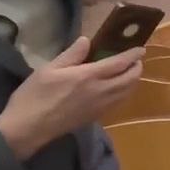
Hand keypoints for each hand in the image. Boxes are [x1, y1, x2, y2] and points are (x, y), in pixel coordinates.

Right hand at [0, 37, 143, 159]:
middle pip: (130, 79)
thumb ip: (71, 55)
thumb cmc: (34, 96)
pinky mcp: (97, 117)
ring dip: (133, 81)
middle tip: (135, 60)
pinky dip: (125, 92)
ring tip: (129, 72)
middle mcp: (101, 91)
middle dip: (137, 68)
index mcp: (89, 76)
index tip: (141, 48)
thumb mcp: (48, 69)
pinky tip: (117, 89)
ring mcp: (101, 106)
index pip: (119, 63)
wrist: (28, 129)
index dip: (133, 55)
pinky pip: (119, 102)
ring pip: (127, 92)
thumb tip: (87, 41)